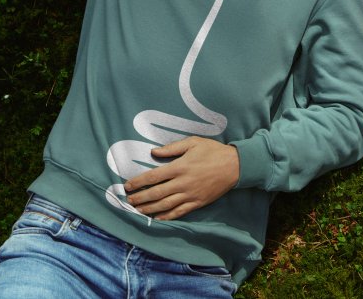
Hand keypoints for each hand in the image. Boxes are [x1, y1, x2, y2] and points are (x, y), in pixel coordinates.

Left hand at [124, 136, 239, 219]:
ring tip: (138, 210)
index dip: (138, 182)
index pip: (153, 176)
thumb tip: (153, 152)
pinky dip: (167, 217)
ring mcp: (190, 194)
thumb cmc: (213, 151)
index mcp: (180, 166)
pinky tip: (157, 218)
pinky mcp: (197, 203)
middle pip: (156, 193)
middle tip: (128, 200)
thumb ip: (172, 148)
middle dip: (140, 198)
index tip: (127, 185)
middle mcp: (183, 183)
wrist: (235, 166)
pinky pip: (179, 212)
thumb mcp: (193, 142)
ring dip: (149, 209)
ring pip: (165, 205)